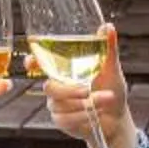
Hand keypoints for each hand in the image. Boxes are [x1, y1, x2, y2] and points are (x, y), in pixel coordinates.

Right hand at [39, 23, 138, 147]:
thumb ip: (107, 48)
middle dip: (70, 90)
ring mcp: (57, 105)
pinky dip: (83, 116)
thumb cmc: (112, 89)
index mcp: (64, 71)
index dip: (32, 63)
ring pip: (60, 104)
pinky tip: (95, 114)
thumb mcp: (111, 68)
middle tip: (88, 89)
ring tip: (106, 99)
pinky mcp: (62, 121)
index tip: (31, 62)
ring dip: (85, 103)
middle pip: (49, 88)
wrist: (117, 117)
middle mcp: (57, 87)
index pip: (40, 65)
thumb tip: (108, 26)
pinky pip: (65, 119)